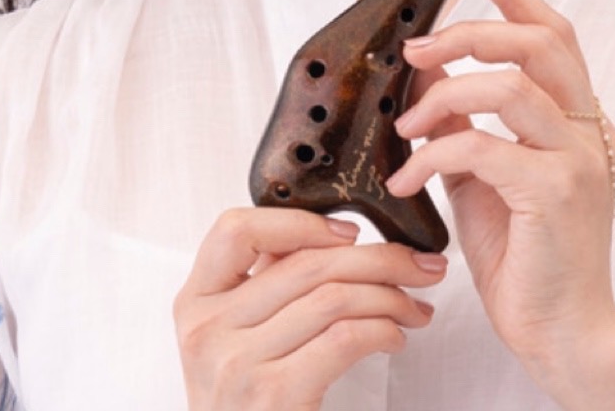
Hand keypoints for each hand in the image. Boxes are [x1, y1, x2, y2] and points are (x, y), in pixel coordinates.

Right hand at [173, 206, 444, 409]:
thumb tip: (329, 235)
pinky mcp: (274, 395)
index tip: (350, 232)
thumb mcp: (237, 337)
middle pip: (306, 265)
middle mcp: (208, 330)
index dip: (300, 222)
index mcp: (194, 303)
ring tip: (415, 307)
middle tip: (419, 264)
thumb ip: (266, 284)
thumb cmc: (249, 405)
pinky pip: (344, 338)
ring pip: (333, 298)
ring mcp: (237, 364)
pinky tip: (395, 337)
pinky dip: (382, 330)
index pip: (237, 230)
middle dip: (379, 258)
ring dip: (390, 296)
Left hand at [385, 0, 614, 410]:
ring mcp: (579, 160)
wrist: (561, 335)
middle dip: (470, 31)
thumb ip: (466, 119)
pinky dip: (435, 154)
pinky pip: (484, 147)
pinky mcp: (556, 193)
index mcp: (578, 119)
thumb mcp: (484, 173)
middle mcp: (588, 130)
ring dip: (445, 95)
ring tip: (407, 127)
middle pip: (542, 41)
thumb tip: (428, 71)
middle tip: (419, 47)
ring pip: (511, 86)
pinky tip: (408, 181)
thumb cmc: (526, 256)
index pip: (552, 34)